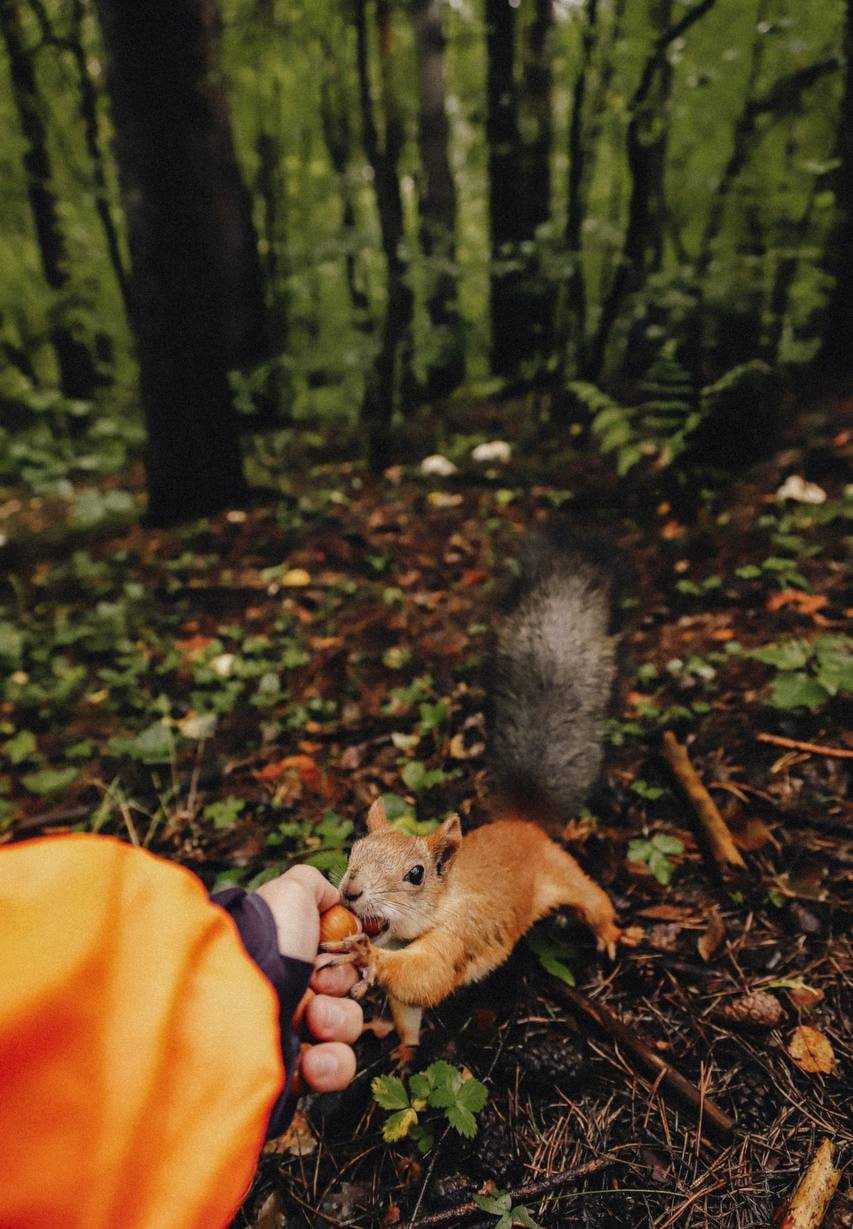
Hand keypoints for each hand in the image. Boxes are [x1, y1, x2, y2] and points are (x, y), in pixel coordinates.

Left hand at [256, 865, 362, 1092]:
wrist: (232, 1003)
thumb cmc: (264, 942)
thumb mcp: (291, 894)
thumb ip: (314, 887)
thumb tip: (332, 897)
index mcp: (283, 958)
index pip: (333, 963)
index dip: (343, 960)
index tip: (334, 953)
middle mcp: (282, 994)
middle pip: (342, 996)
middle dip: (341, 990)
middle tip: (320, 985)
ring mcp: (283, 1035)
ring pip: (342, 1034)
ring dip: (339, 1025)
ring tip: (314, 1022)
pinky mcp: (287, 1074)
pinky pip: (329, 1071)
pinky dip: (329, 1065)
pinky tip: (312, 1060)